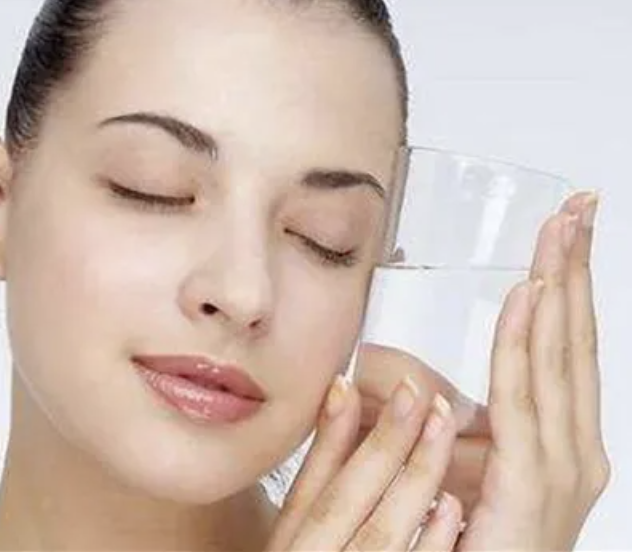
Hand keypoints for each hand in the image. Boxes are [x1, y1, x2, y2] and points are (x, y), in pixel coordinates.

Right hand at [266, 375, 462, 550]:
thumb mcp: (299, 530)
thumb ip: (321, 471)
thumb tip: (341, 395)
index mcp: (291, 547)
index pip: (310, 489)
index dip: (332, 435)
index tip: (350, 384)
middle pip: (345, 503)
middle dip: (383, 444)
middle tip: (414, 394)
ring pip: (382, 534)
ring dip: (413, 480)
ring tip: (439, 429)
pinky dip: (431, 541)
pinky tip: (449, 507)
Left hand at [353, 191, 611, 549]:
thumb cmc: (456, 543)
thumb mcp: (450, 465)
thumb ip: (434, 420)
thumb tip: (393, 376)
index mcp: (557, 440)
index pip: (564, 346)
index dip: (566, 285)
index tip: (565, 228)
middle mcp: (573, 448)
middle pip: (573, 340)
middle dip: (576, 270)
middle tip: (579, 207)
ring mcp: (563, 468)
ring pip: (558, 359)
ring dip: (559, 288)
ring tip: (559, 230)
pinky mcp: (533, 486)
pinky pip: (526, 401)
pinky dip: (526, 345)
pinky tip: (527, 297)